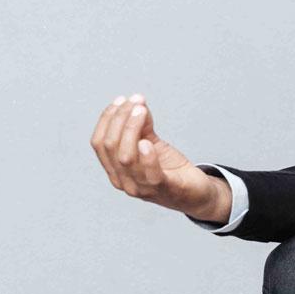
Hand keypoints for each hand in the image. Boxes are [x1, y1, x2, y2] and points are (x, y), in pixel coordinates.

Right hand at [89, 93, 218, 214]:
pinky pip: (150, 175)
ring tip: (142, 111)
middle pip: (110, 146)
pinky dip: (147, 157)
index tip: (121, 100)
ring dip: (132, 128)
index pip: (99, 142)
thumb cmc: (169, 169)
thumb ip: (142, 127)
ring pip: (126, 157)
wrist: (195, 193)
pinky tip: (148, 142)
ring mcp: (140, 189)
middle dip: (121, 118)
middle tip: (137, 102)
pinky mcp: (162, 190)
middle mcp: (122, 181)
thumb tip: (137, 104)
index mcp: (115, 170)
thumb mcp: (152, 143)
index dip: (107, 119)